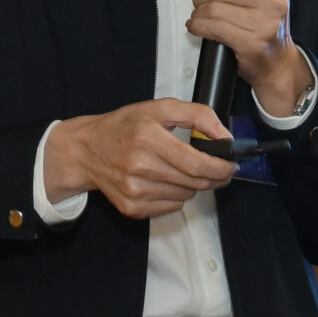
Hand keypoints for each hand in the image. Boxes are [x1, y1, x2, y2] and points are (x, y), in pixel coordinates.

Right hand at [43, 100, 237, 217]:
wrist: (86, 150)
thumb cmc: (124, 126)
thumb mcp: (160, 108)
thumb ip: (197, 115)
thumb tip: (224, 136)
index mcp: (148, 139)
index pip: (196, 164)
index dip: (221, 168)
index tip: (231, 166)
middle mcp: (139, 167)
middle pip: (195, 182)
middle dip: (214, 176)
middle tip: (217, 168)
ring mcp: (134, 191)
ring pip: (186, 195)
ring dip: (192, 184)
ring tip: (178, 168)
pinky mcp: (131, 208)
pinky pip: (172, 207)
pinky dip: (176, 195)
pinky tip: (163, 180)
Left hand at [181, 0, 309, 117]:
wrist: (277, 62)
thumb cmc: (262, 24)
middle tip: (201, 4)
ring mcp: (265, 22)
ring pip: (212, 8)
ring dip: (198, 14)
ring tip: (201, 18)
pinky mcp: (252, 43)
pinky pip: (212, 28)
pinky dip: (198, 27)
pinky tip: (199, 28)